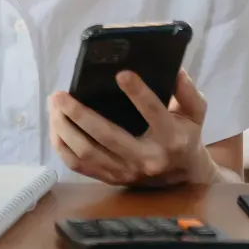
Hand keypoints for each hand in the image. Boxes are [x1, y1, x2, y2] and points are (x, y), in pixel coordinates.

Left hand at [47, 69, 217, 185]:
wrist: (181, 176)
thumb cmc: (184, 135)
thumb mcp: (195, 113)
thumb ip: (187, 91)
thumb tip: (174, 69)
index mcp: (171, 138)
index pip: (154, 113)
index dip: (138, 94)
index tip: (121, 74)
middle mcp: (146, 158)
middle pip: (107, 136)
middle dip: (80, 114)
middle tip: (60, 95)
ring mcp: (125, 171)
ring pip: (86, 152)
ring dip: (64, 128)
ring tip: (54, 105)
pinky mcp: (109, 178)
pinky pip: (77, 165)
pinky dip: (61, 145)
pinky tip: (55, 125)